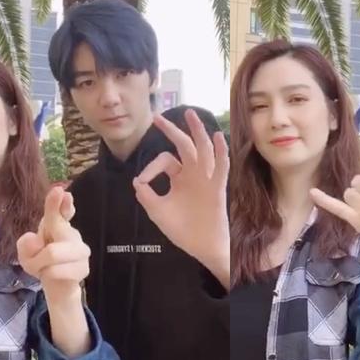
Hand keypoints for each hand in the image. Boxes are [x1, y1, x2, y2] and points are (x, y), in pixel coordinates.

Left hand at [17, 187, 90, 303]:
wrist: (59, 287)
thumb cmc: (43, 263)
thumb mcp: (26, 253)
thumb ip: (26, 244)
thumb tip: (35, 240)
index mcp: (59, 225)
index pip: (60, 211)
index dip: (58, 202)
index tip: (59, 191)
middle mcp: (73, 234)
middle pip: (57, 229)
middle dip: (40, 245)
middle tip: (36, 260)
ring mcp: (81, 251)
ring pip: (52, 253)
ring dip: (40, 264)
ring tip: (43, 269)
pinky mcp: (83, 268)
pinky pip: (55, 271)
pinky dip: (47, 275)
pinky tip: (53, 275)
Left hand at [133, 110, 229, 287]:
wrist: (201, 246)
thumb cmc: (182, 230)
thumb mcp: (158, 212)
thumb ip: (146, 196)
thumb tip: (137, 181)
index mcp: (178, 177)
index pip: (164, 160)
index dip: (150, 168)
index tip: (142, 183)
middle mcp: (193, 173)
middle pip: (184, 145)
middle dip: (172, 131)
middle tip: (158, 117)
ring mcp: (206, 178)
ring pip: (203, 149)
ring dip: (197, 131)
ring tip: (190, 114)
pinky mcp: (218, 186)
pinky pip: (221, 166)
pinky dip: (221, 151)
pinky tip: (218, 136)